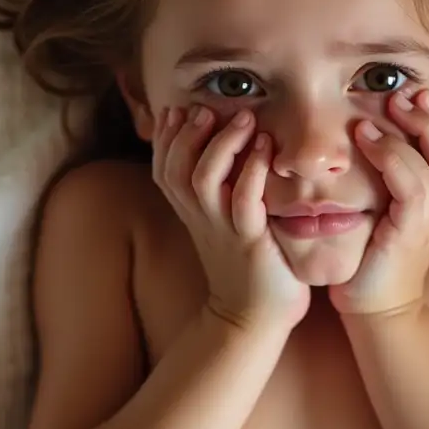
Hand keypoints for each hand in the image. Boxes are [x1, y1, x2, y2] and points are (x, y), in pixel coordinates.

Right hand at [152, 104, 310, 330]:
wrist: (254, 319)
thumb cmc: (249, 267)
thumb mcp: (226, 225)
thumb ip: (221, 192)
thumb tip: (225, 154)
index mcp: (192, 213)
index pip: (164, 169)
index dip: (165, 138)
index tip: (177, 109)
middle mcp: (201, 219)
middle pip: (175, 169)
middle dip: (186, 134)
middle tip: (206, 109)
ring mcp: (223, 230)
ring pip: (203, 180)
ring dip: (221, 145)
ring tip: (243, 118)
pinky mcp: (249, 241)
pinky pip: (244, 201)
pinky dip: (251, 171)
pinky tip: (264, 148)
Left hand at [329, 89, 428, 317]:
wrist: (377, 310)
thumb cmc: (374, 261)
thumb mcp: (386, 214)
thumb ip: (388, 184)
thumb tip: (373, 145)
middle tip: (406, 95)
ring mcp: (428, 219)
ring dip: (411, 131)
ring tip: (387, 108)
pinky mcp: (409, 231)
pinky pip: (410, 186)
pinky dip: (392, 157)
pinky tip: (368, 139)